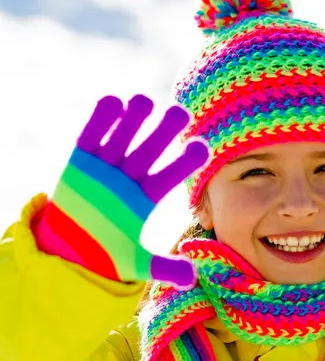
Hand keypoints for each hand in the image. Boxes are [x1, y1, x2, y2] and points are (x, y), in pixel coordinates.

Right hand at [34, 95, 209, 287]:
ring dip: (133, 120)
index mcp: (145, 197)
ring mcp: (105, 168)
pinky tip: (113, 102)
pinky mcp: (80, 162)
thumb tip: (192, 278)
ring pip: (123, 138)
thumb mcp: (135, 263)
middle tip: (180, 113)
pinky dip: (101, 121)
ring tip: (145, 102)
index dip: (184, 162)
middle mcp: (129, 178)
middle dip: (163, 132)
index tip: (202, 148)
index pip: (169, 176)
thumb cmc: (104, 255)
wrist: (67, 252)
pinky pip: (91, 137)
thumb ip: (162, 268)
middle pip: (150, 150)